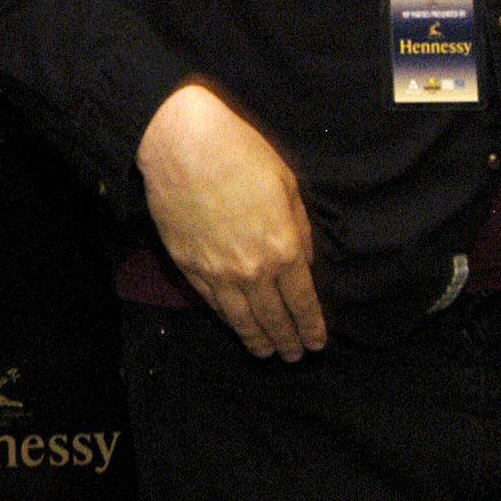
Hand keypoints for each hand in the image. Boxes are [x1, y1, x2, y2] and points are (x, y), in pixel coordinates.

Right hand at [138, 82, 325, 359]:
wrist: (182, 144)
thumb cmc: (240, 154)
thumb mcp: (287, 184)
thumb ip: (299, 228)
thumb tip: (303, 261)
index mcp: (282, 248)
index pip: (302, 301)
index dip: (311, 326)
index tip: (318, 343)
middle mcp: (251, 270)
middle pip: (273, 318)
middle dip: (287, 340)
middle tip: (295, 356)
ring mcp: (216, 272)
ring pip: (240, 319)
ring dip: (256, 339)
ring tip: (266, 353)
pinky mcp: (188, 266)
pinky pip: (212, 303)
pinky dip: (226, 319)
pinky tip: (234, 324)